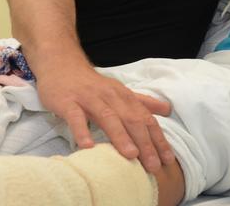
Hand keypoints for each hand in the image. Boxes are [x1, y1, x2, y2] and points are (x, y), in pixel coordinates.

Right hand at [36, 60, 174, 172]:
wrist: (61, 64)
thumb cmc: (91, 84)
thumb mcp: (119, 90)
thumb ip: (142, 102)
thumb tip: (167, 110)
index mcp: (123, 95)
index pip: (145, 118)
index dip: (158, 138)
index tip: (168, 159)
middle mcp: (109, 96)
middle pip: (131, 119)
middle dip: (144, 143)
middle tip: (154, 165)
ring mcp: (88, 98)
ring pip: (108, 117)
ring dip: (120, 136)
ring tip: (131, 155)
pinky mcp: (68, 102)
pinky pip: (76, 117)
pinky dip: (82, 131)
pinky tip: (87, 147)